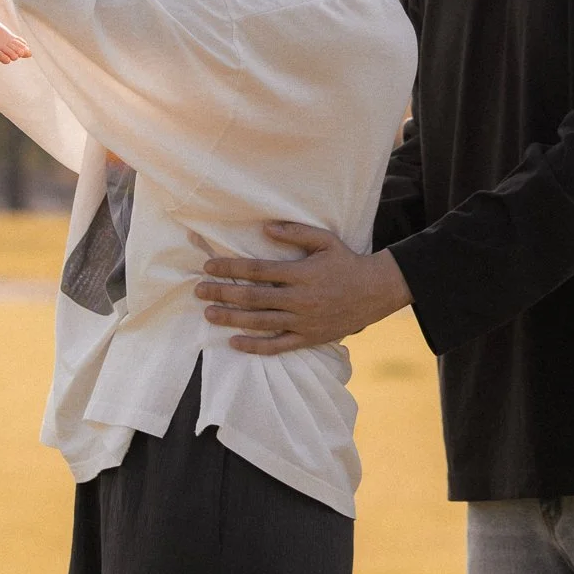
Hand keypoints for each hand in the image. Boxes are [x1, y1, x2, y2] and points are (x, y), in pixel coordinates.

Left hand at [195, 224, 411, 354]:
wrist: (375, 292)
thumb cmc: (346, 262)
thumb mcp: (325, 240)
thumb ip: (295, 232)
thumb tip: (265, 227)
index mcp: (301, 273)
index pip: (257, 270)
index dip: (230, 268)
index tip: (208, 267)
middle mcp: (299, 298)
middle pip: (252, 297)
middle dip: (222, 293)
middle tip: (198, 291)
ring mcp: (303, 321)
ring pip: (260, 322)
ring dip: (232, 318)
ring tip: (209, 314)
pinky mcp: (308, 338)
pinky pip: (277, 345)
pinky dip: (255, 346)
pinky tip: (235, 342)